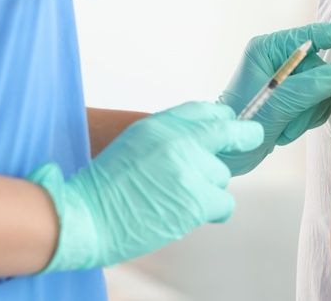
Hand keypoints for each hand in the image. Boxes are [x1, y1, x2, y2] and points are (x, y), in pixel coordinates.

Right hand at [28, 102, 263, 271]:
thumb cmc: (101, 190)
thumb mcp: (132, 145)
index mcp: (158, 126)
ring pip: (221, 175)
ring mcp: (189, 170)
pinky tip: (192, 214)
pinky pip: (224, 203)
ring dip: (207, 188)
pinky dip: (213, 211)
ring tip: (178, 199)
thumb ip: (166, 139)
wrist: (84, 219)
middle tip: (246, 140)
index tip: (230, 121)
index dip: (221, 116)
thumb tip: (200, 142)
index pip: (203, 110)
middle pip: (225, 136)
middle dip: (239, 138)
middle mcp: (177, 142)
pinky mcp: (196, 200)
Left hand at [217, 14, 330, 174]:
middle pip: (324, 67)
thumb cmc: (241, 124)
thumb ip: (309, 88)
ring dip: (310, 111)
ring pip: (326, 88)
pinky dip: (309, 119)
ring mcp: (289, 78)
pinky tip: (287, 128)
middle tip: (294, 115)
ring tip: (285, 125)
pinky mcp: (295, 96)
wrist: (226, 154)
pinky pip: (321, 103)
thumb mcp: (274, 106)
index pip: (314, 36)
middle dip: (315, 95)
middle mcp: (280, 59)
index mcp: (269, 49)